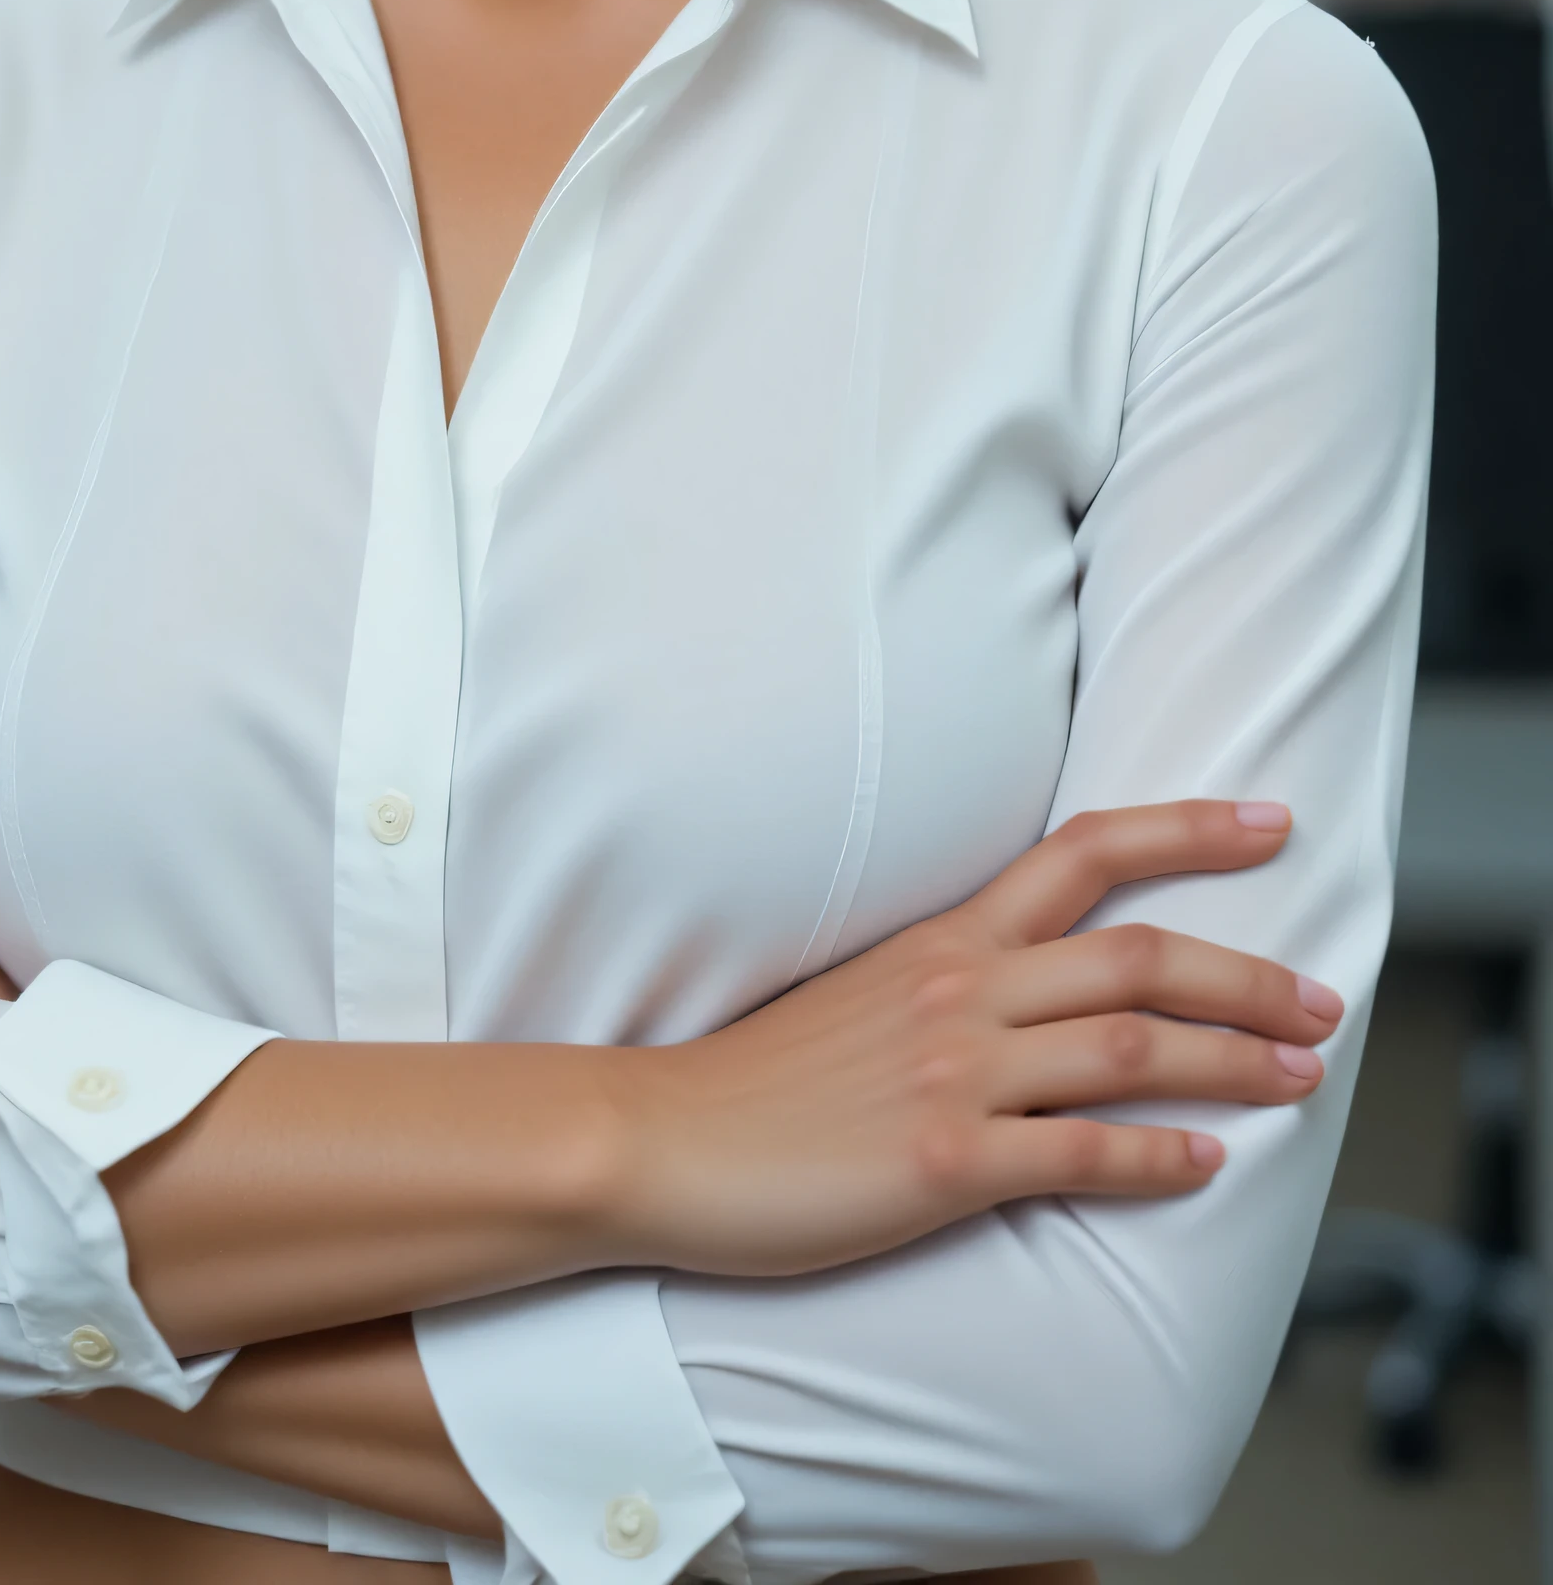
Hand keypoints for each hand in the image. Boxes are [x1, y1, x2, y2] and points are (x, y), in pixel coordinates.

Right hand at [614, 799, 1341, 1274]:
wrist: (664, 1138)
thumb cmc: (761, 1078)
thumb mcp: (866, 991)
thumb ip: (956, 977)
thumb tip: (1041, 983)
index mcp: (946, 938)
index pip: (1085, 851)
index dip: (1188, 830)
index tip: (1270, 824)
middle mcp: (962, 988)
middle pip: (1140, 953)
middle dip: (1250, 974)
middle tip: (1324, 1001)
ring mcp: (956, 1072)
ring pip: (1133, 1046)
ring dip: (1235, 1061)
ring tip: (1300, 1078)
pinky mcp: (945, 1160)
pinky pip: (1083, 1152)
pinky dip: (1160, 1156)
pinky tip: (1207, 1164)